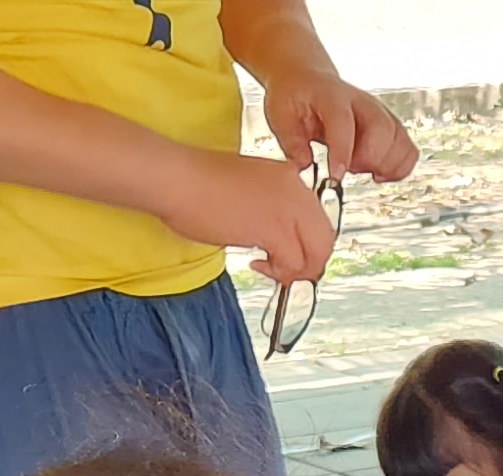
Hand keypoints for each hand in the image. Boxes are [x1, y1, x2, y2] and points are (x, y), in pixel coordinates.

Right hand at [155, 149, 335, 286]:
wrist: (177, 177)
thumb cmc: (197, 182)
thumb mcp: (246, 187)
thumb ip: (268, 205)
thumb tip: (273, 235)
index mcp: (290, 177)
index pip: (317, 218)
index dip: (306, 243)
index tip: (287, 253)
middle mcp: (296, 190)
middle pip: (325, 239)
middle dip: (310, 263)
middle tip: (287, 272)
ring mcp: (288, 209)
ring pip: (315, 254)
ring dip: (294, 270)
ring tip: (268, 269)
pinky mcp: (273, 229)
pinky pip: (292, 263)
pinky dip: (278, 272)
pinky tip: (255, 264)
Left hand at [253, 62, 417, 183]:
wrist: (308, 78)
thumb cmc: (295, 96)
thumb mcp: (280, 115)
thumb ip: (291, 142)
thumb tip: (305, 167)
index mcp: (332, 96)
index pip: (343, 122)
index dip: (342, 151)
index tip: (336, 175)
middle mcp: (362, 102)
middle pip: (382, 130)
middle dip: (369, 159)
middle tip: (350, 169)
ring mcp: (380, 112)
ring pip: (400, 142)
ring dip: (386, 166)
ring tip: (363, 170)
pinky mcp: (390, 126)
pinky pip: (408, 150)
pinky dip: (400, 168)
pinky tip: (379, 173)